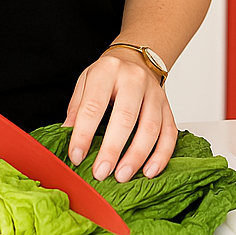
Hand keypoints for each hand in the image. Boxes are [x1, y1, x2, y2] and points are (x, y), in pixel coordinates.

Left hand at [63, 49, 177, 182]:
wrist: (135, 59)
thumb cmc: (108, 74)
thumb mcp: (86, 81)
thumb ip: (77, 108)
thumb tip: (66, 136)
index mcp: (108, 70)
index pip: (94, 105)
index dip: (84, 133)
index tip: (77, 156)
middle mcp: (134, 79)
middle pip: (125, 117)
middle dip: (112, 149)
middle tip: (101, 172)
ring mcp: (154, 93)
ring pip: (151, 127)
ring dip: (137, 156)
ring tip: (122, 175)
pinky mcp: (168, 106)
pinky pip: (169, 133)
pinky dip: (162, 155)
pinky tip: (150, 170)